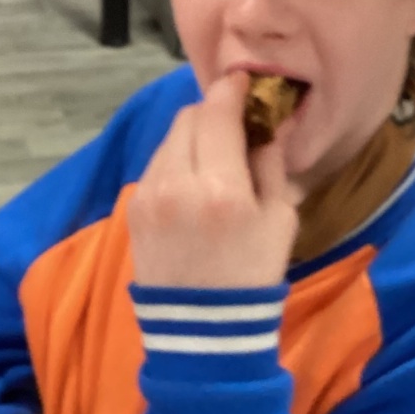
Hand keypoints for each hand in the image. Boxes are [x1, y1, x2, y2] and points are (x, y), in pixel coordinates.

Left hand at [128, 72, 299, 290]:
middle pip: (189, 117)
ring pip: (169, 139)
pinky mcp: (134, 209)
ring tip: (214, 160)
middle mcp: (177, 184)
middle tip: (234, 126)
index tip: (245, 83)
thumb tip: (266, 124)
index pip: (218, 112)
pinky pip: (156, 165)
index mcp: (221, 188)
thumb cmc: (252, 276)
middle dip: (213, 114)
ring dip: (193, 137)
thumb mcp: (280, 220)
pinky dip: (176, 162)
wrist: (202, 330)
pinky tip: (193, 185)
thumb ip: (271, 164)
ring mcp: (149, 196)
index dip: (232, 89)